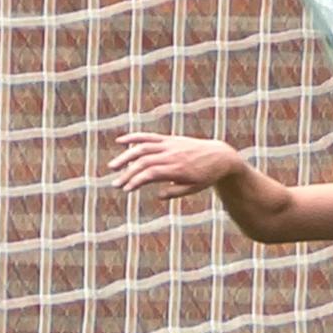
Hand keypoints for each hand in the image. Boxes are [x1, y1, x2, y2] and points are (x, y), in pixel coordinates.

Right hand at [109, 133, 243, 197]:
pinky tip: (120, 141)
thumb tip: (158, 196)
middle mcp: (170, 155)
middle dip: (127, 173)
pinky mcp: (168, 139)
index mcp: (176, 169)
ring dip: (125, 156)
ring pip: (142, 148)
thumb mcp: (194, 188)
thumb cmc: (206, 176)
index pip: (150, 174)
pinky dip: (133, 138)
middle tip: (115, 184)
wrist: (219, 156)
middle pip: (143, 162)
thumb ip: (176, 192)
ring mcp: (168, 145)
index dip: (136, 181)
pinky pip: (148, 136)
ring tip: (113, 167)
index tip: (126, 189)